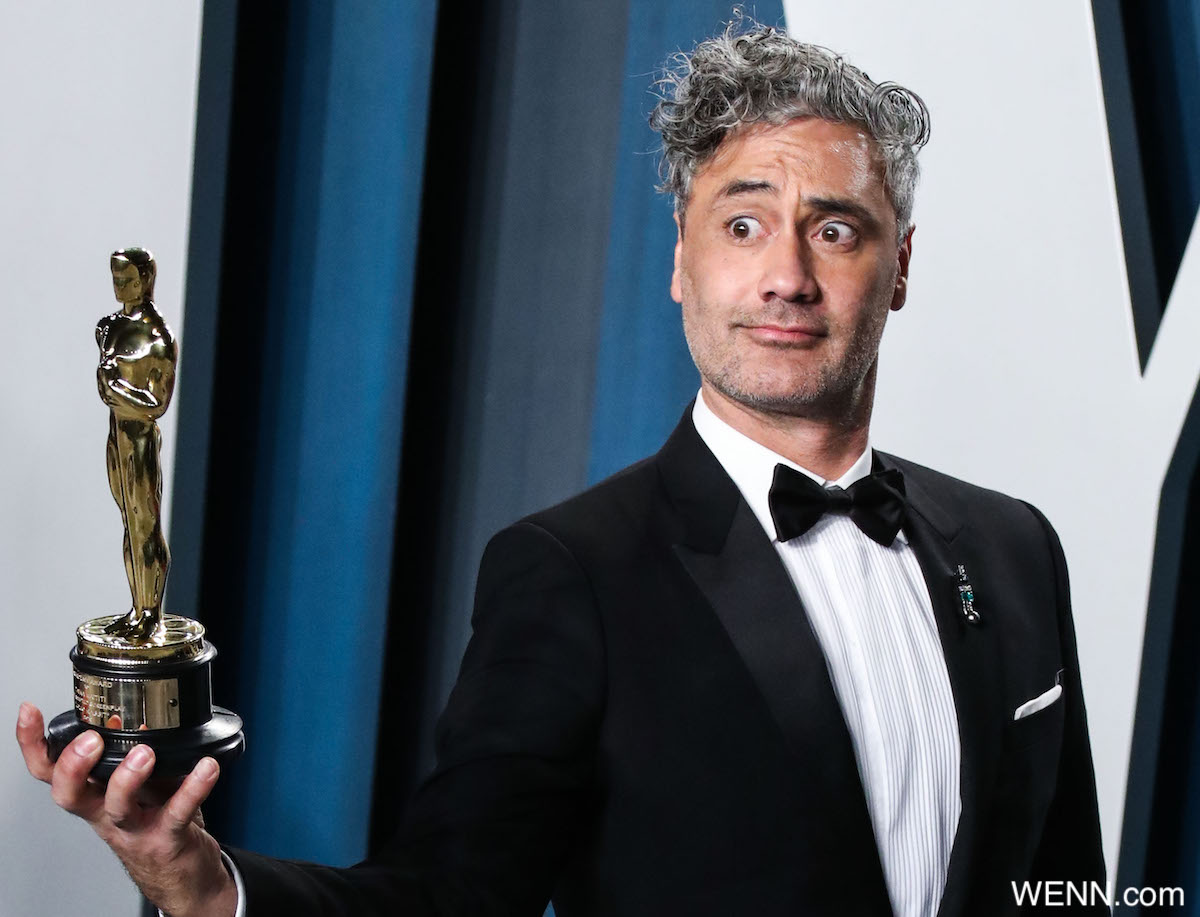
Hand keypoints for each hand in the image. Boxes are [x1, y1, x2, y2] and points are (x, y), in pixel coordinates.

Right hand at [16, 703, 237, 916]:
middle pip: (69, 794)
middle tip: (90, 740)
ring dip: (128, 778)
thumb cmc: (158, 820)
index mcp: (93, 795)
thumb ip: (133, 751)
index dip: (32, 745)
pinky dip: (194, 788)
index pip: (50, 772)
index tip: (29, 712)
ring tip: (145, 753)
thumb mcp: (137, 783)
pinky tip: (207, 768)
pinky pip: (178, 812)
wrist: (182, 872)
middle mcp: (105, 813)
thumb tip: (140, 704)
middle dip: (72, 766)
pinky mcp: (167, 838)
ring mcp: (134, 828)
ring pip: (117, 806)